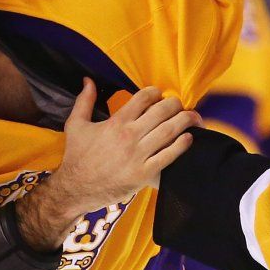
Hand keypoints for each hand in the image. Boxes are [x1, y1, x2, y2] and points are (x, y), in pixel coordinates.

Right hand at [16, 79, 197, 250]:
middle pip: (162, 111)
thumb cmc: (77, 156)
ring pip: (169, 131)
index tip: (160, 94)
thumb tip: (89, 81)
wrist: (75, 189)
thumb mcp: (75, 125)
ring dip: (186, 121)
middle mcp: (129, 136)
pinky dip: (182, 145)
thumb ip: (84, 101)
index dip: (155, 92)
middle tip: (180, 105)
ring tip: (194, 117)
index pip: (143, 97)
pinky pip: (168, 156)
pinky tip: (188, 138)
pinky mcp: (144, 174)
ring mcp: (138, 155)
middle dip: (176, 104)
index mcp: (116, 122)